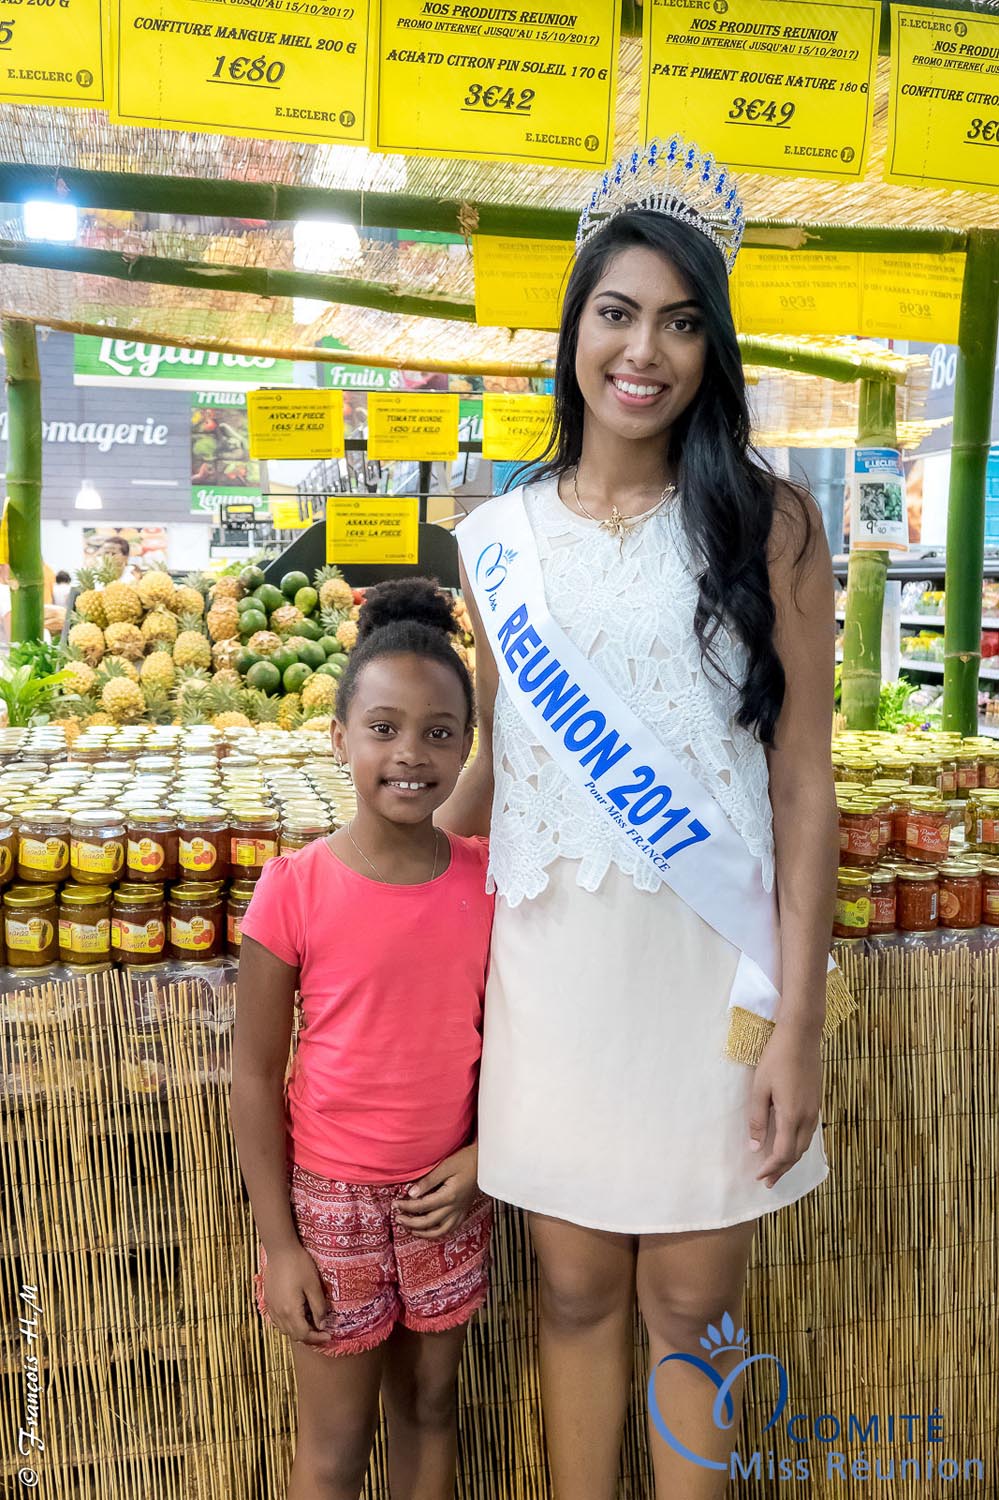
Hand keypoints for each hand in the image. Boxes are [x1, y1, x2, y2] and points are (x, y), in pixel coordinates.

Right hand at [260, 1243, 331, 1345]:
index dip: (317, 1339)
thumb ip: (318, 1307)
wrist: (280, 1250)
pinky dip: (288, 1325)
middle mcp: (278, 1314)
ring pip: (284, 1330)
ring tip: (311, 1325)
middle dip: (309, 1337)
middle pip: (293, 1335)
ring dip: (298, 1332)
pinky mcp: (268, 1301)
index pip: (304, 1335)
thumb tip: (322, 1325)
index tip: (329, 1336)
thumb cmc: (299, 1265)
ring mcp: (271, 1308)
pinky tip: (297, 1316)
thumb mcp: (314, 1285)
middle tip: (322, 1332)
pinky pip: (278, 1321)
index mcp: (290, 1311)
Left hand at [393, 1144, 479, 1240]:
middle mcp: (454, 1208)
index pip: (422, 1206)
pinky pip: (450, 1229)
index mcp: (449, 1196)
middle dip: (410, 1222)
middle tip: (398, 1218)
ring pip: (439, 1231)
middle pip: (428, 1222)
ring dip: (423, 1233)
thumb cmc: (466, 1160)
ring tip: (410, 1229)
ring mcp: (460, 1212)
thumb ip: (428, 1181)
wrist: (485, 1163)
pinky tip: (429, 1232)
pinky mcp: (463, 1212)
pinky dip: (437, 1234)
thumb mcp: (445, 1166)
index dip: (406, 1207)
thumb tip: (411, 1193)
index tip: (395, 1204)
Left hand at [748, 1022, 821, 1189]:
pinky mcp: (817, 1102)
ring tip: (777, 1168)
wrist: (801, 1036)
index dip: (771, 1168)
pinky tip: (790, 1144)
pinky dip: (798, 1146)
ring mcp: (815, 1110)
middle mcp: (807, 1117)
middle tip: (767, 1182)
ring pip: (805, 1144)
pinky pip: (809, 1133)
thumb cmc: (776, 1058)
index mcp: (792, 1115)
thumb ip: (758, 1119)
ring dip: (791, 1159)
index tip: (759, 1177)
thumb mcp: (760, 1088)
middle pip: (796, 1154)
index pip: (783, 1153)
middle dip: (781, 1169)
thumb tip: (755, 1147)